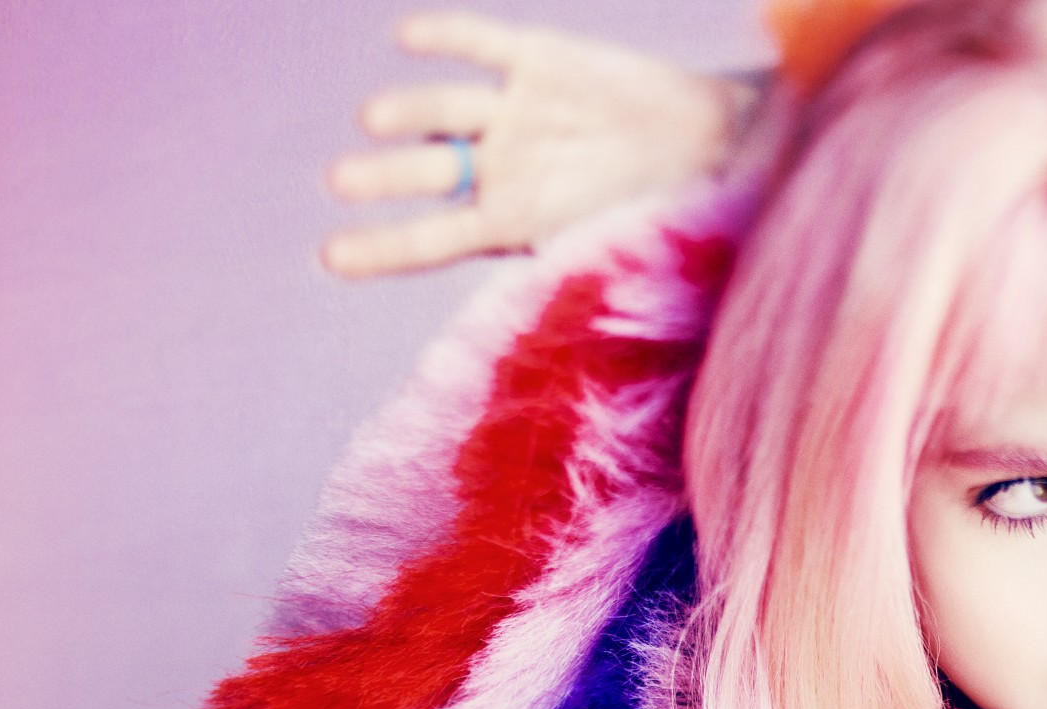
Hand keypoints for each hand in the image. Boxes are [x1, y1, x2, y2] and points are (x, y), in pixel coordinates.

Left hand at [322, 11, 749, 277]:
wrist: (717, 144)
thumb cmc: (668, 215)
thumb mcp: (622, 260)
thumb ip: (578, 279)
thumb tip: (539, 332)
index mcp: (510, 220)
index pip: (433, 240)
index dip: (383, 248)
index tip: (329, 258)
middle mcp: (499, 163)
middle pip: (428, 170)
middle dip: (385, 175)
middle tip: (343, 180)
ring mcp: (514, 111)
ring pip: (446, 108)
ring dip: (411, 112)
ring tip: (376, 121)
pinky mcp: (539, 60)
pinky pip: (482, 45)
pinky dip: (448, 40)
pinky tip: (408, 37)